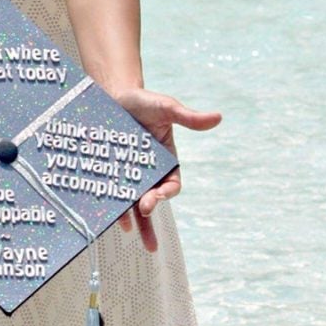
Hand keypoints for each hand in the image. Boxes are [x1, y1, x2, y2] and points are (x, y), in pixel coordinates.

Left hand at [113, 88, 220, 250]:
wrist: (115, 95)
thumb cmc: (144, 102)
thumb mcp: (166, 108)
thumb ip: (188, 117)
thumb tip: (218, 117)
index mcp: (166, 162)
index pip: (171, 184)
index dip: (167, 192)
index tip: (157, 196)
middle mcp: (148, 173)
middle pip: (152, 200)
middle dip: (150, 212)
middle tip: (144, 214)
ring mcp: (128, 175)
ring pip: (132, 203)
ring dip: (132, 219)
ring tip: (127, 230)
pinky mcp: (109, 173)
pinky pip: (111, 193)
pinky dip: (111, 206)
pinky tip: (107, 216)